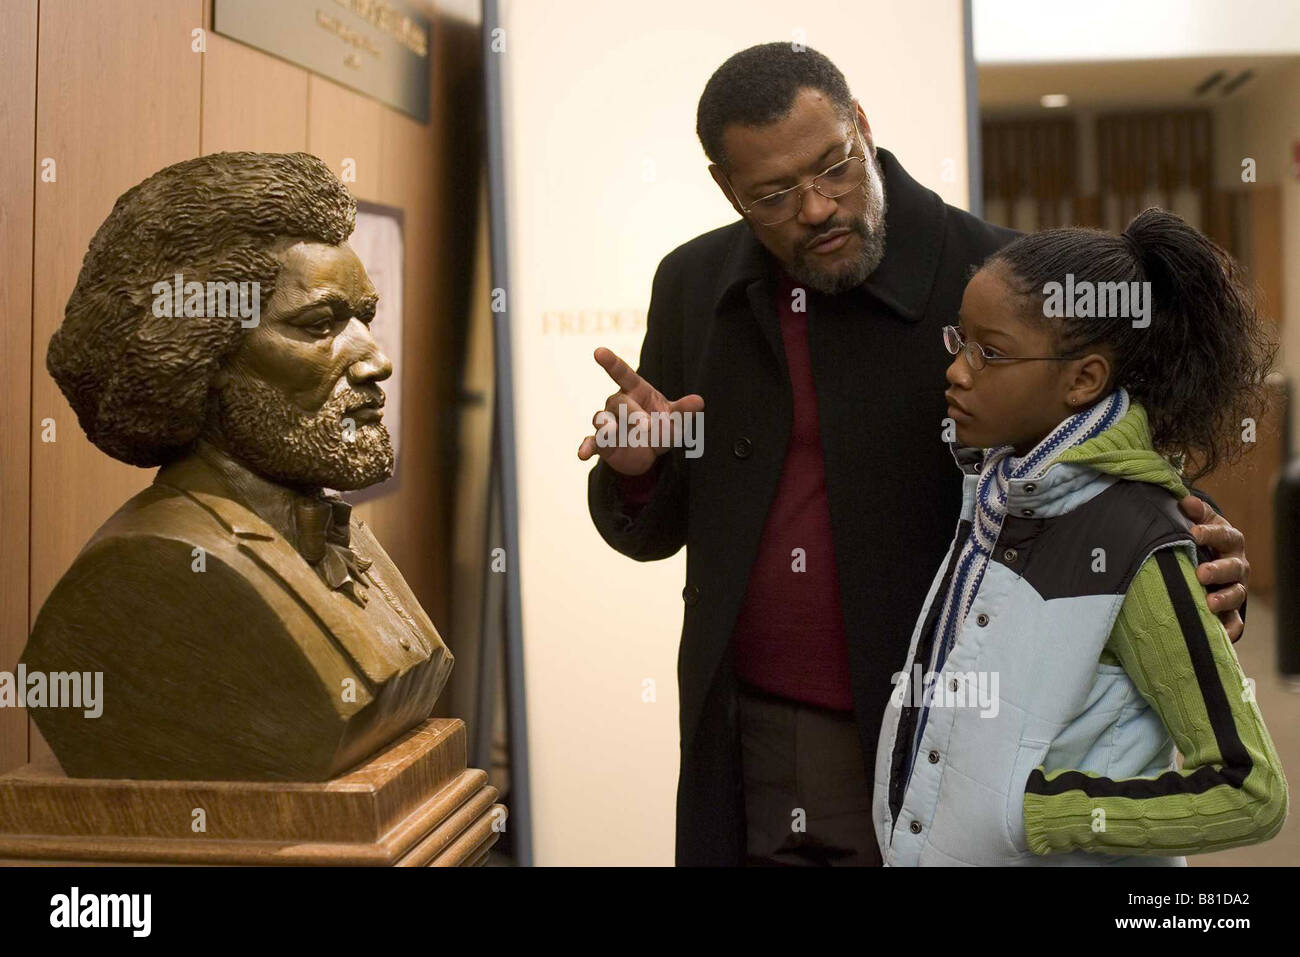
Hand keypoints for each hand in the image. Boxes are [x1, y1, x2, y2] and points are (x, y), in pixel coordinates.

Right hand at [576, 347, 703, 475]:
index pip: (622, 373)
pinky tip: (582, 453)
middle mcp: (618, 403)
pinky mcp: (601, 442)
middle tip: (647, 427)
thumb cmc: (662, 427)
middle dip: (631, 412)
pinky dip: (586, 446)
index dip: (611, 362)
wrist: (650, 453)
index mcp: (635, 391)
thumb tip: (699, 402)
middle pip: (618, 401)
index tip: (598, 352)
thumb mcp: (676, 420)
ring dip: (607, 426)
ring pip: (602, 419)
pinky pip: (591, 441)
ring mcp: (608, 422)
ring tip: (611, 432)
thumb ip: (683, 411)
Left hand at [1179, 494, 1247, 642]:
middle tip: (1201, 574)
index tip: (1193, 533)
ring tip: (1209, 602)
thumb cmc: (1200, 542)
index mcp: (1229, 542)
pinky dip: (1229, 630)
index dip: (1211, 533)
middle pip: (1233, 568)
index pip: (1225, 535)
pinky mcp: (1231, 613)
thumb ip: (1194, 513)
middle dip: (1219, 570)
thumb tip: (1185, 501)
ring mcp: (1235, 589)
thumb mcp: (1199, 525)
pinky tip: (1220, 635)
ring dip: (1224, 599)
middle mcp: (1237, 566)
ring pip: (1236, 594)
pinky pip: (1235, 624)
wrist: (1208, 563)